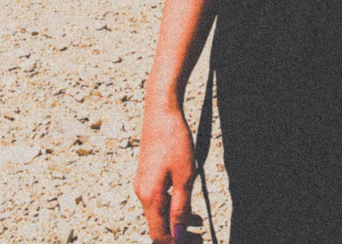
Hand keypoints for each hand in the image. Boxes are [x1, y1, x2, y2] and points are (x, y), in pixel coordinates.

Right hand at [134, 98, 196, 241]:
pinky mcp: (147, 177)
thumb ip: (181, 208)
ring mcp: (143, 185)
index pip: (159, 235)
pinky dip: (173, 208)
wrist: (161, 111)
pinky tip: (189, 209)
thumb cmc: (174, 140)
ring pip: (159, 214)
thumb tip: (178, 236)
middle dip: (178, 236)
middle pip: (158, 227)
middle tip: (200, 239)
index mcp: (150, 197)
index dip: (177, 243)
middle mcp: (142, 194)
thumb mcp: (184, 176)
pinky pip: (159, 201)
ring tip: (198, 225)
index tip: (197, 243)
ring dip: (177, 223)